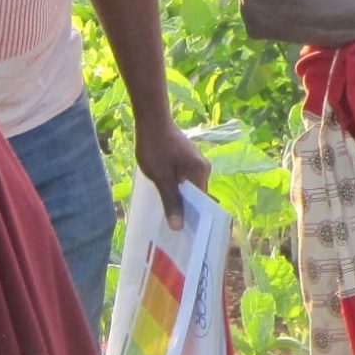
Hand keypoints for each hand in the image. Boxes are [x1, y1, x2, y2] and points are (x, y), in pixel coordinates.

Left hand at [134, 116, 213, 230]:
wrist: (151, 118)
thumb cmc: (155, 146)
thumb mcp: (160, 176)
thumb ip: (171, 201)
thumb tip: (178, 226)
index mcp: (200, 172)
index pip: (203, 203)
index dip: (196, 219)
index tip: (188, 235)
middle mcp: (203, 168)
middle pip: (197, 196)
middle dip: (188, 212)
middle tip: (174, 230)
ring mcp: (195, 163)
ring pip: (190, 188)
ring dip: (180, 200)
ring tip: (168, 217)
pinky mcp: (187, 159)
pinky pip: (185, 180)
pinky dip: (177, 189)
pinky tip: (166, 196)